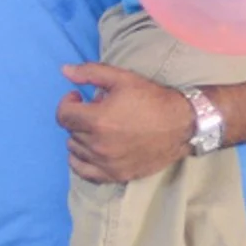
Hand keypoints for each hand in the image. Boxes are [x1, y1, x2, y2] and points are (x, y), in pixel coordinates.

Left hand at [58, 62, 192, 182]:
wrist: (182, 124)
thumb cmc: (152, 99)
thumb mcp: (122, 78)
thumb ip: (90, 73)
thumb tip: (64, 70)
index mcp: (98, 120)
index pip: (63, 115)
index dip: (68, 103)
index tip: (78, 98)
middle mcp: (99, 145)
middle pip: (71, 131)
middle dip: (79, 118)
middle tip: (95, 111)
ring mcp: (107, 162)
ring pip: (75, 150)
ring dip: (81, 137)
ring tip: (97, 128)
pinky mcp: (116, 174)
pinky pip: (83, 171)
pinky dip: (80, 160)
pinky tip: (88, 150)